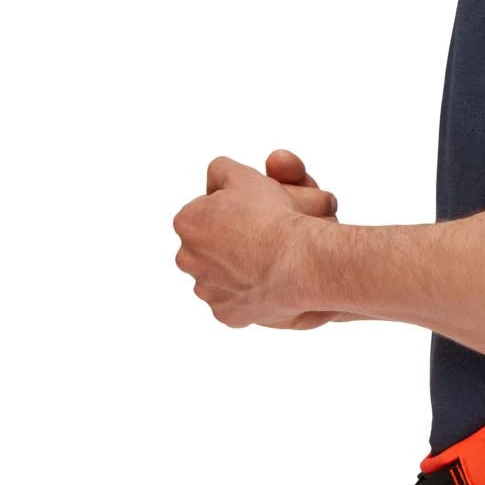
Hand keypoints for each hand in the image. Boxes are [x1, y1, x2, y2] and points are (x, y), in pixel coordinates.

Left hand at [174, 156, 331, 328]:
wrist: (298, 260)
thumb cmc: (272, 217)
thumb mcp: (244, 175)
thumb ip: (222, 170)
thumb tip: (216, 175)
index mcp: (187, 222)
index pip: (205, 213)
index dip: (232, 211)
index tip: (254, 213)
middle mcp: (188, 258)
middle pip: (210, 248)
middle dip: (231, 243)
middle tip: (264, 237)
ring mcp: (207, 289)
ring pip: (222, 276)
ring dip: (239, 270)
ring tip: (269, 261)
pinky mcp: (226, 314)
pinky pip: (237, 302)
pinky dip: (251, 295)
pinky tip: (269, 284)